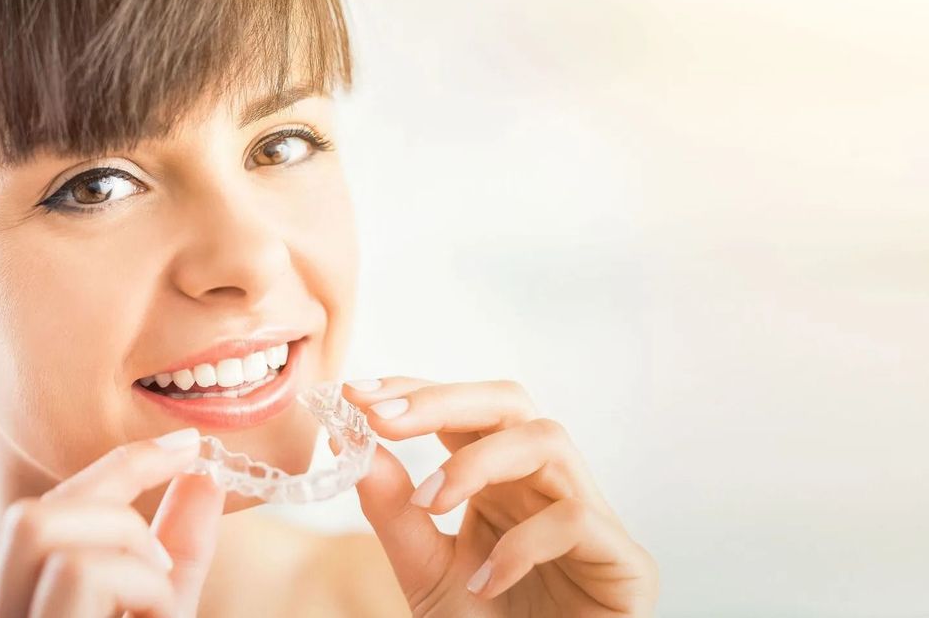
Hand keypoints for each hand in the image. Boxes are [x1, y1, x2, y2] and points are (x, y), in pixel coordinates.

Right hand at [0, 428, 224, 617]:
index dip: (122, 463)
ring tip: (156, 600)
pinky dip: (140, 585)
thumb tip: (206, 476)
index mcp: (25, 599)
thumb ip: (180, 553)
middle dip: (109, 502)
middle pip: (30, 509)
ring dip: (124, 546)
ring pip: (40, 527)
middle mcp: (0, 613)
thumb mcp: (165, 608)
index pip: (50, 508)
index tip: (187, 444)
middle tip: (163, 558)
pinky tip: (154, 617)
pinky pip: (78, 572)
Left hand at [340, 377, 657, 616]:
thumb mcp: (425, 571)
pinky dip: (522, 543)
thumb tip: (350, 440)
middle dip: (442, 401)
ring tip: (430, 503)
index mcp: (500, 481)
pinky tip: (487, 581)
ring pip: (548, 439)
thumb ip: (394, 512)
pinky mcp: (624, 560)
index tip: (356, 393)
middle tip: (382, 417)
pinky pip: (576, 518)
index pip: (463, 412)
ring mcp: (590, 516)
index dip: (415, 392)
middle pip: (510, 403)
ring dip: (478, 461)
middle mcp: (544, 485)